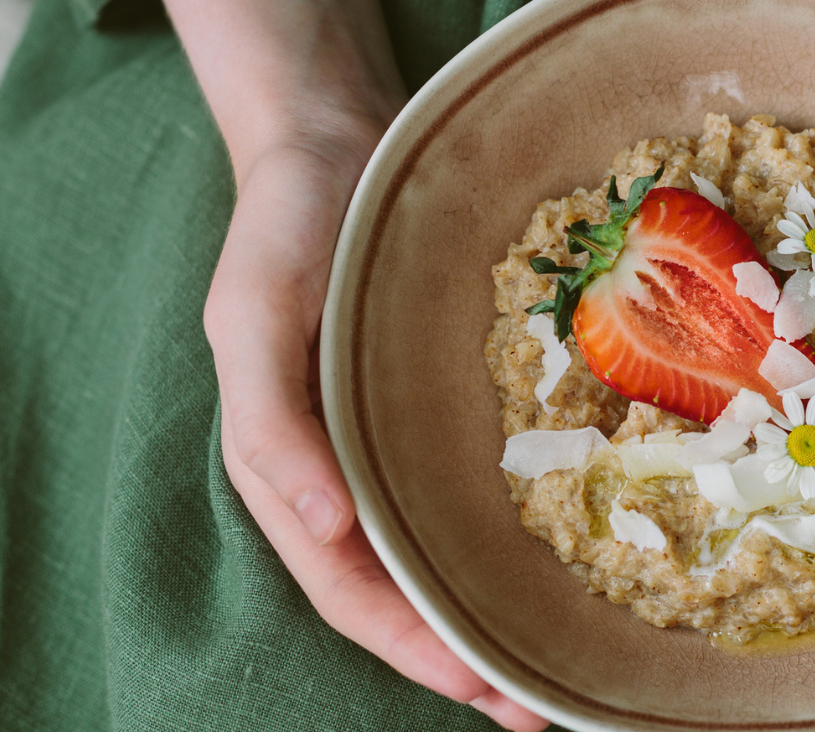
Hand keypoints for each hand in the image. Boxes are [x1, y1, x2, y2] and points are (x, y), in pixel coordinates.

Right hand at [158, 0, 545, 730]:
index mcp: (291, 470)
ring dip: (493, 610)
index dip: (415, 649)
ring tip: (562, 662)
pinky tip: (563, 553)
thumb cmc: (280, 228)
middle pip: (405, 592)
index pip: (351, 591)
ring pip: (443, 550)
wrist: (336, 141)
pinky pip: (472, 483)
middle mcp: (348, 470)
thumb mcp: (251, 316)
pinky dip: (509, 531)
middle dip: (465, 658)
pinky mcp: (437, 401)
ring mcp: (395, 438)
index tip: (487, 691)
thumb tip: (320, 528)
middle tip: (544, 708)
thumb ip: (269, 422)